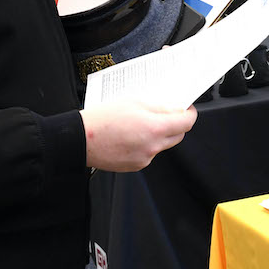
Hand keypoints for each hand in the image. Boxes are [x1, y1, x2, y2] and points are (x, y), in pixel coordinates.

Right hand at [80, 101, 196, 171]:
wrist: (79, 140)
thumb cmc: (102, 118)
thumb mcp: (133, 102)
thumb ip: (158, 107)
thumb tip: (174, 109)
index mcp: (155, 129)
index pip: (186, 123)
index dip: (189, 114)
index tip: (187, 108)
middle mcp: (153, 147)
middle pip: (177, 136)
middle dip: (175, 124)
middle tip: (165, 113)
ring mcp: (144, 159)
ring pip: (162, 145)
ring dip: (158, 134)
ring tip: (140, 123)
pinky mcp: (135, 166)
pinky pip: (148, 153)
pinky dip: (145, 144)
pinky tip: (130, 135)